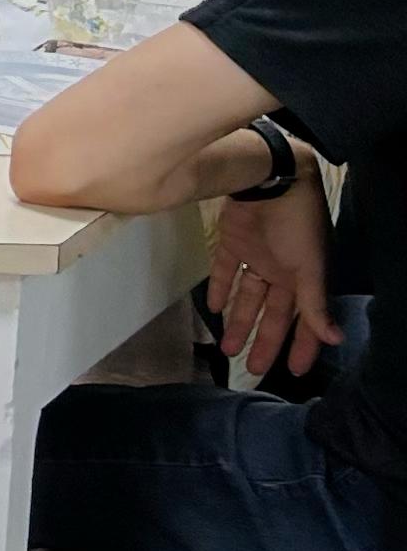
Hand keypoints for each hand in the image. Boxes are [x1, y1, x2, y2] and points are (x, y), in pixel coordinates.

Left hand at [208, 177, 338, 378]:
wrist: (269, 179)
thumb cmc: (296, 224)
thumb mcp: (309, 267)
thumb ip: (315, 303)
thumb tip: (334, 339)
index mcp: (305, 278)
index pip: (306, 320)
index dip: (303, 346)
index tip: (297, 371)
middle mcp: (282, 271)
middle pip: (273, 314)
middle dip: (265, 341)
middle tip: (254, 369)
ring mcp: (257, 256)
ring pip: (248, 297)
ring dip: (239, 322)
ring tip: (230, 349)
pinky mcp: (233, 242)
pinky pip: (226, 271)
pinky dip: (220, 290)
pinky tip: (215, 309)